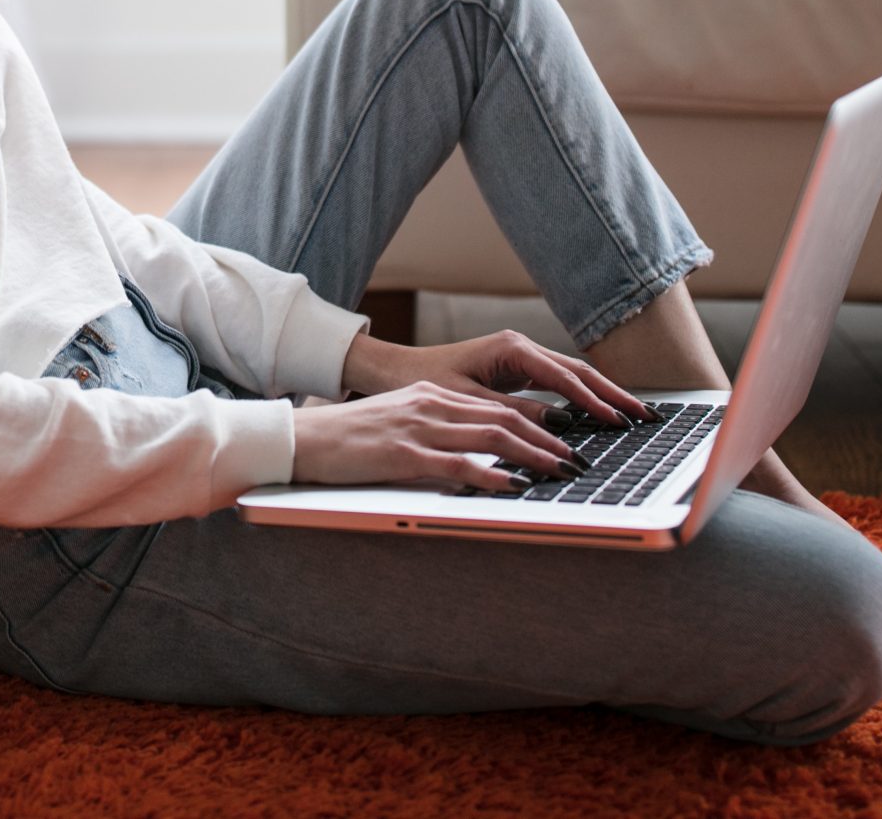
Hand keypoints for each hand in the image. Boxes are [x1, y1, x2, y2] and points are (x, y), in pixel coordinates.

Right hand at [291, 380, 581, 491]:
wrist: (302, 439)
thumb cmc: (347, 439)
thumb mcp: (398, 424)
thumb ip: (435, 432)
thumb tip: (475, 455)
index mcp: (431, 395)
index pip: (496, 407)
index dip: (537, 425)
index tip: (565, 443)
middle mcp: (431, 404)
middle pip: (504, 418)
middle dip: (548, 440)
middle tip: (578, 460)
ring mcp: (418, 428)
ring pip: (491, 436)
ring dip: (533, 456)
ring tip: (561, 472)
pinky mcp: (403, 454)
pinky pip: (458, 464)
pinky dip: (492, 474)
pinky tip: (515, 485)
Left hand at [341, 328, 656, 429]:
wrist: (396, 371)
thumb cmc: (424, 383)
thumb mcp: (469, 403)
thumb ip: (514, 414)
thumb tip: (559, 427)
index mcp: (511, 349)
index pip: (565, 378)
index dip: (594, 402)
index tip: (618, 422)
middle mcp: (521, 347)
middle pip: (579, 372)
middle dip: (613, 394)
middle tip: (645, 417)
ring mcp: (521, 357)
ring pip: (572, 376)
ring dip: (603, 396)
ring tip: (634, 416)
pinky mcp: (517, 369)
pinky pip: (559, 384)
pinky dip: (582, 398)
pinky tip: (601, 415)